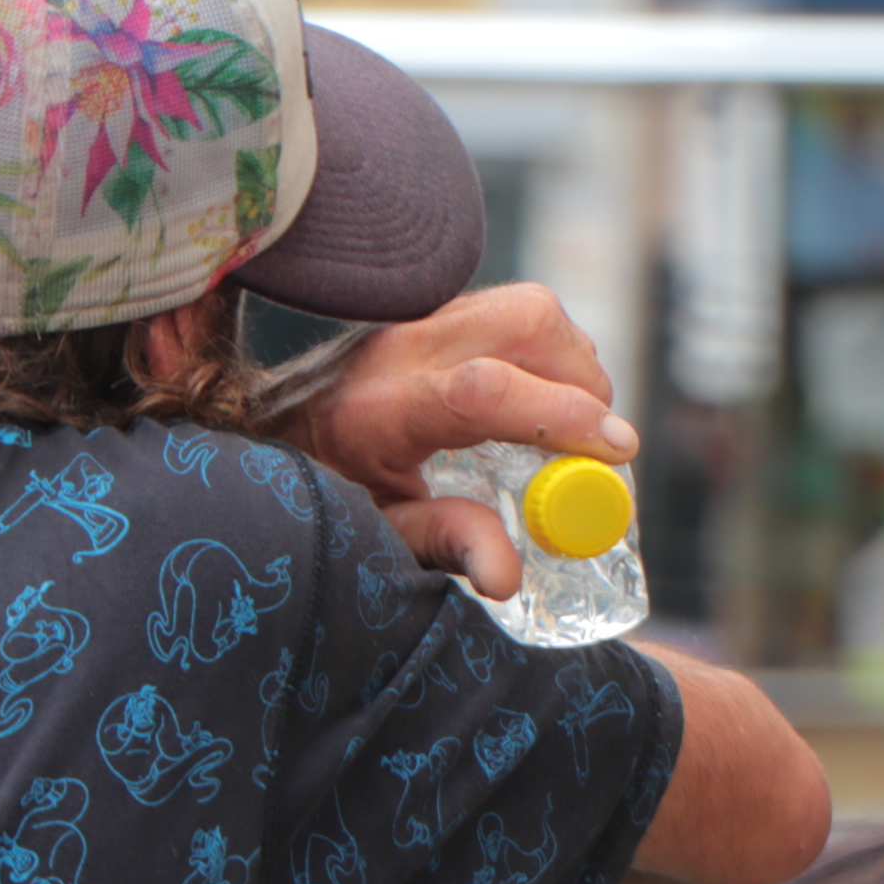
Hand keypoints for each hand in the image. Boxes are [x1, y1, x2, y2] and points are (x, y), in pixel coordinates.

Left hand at [274, 282, 635, 598]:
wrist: (266, 432)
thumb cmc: (320, 490)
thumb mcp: (373, 532)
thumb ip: (442, 544)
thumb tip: (509, 576)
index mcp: (378, 409)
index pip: (483, 391)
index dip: (561, 415)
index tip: (617, 450)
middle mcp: (400, 347)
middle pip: (524, 324)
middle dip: (584, 382)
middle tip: (595, 447)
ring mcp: (418, 319)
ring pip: (528, 308)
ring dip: (573, 363)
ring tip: (569, 430)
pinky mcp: (435, 311)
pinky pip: (515, 311)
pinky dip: (551, 352)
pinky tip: (543, 402)